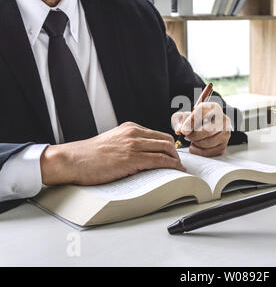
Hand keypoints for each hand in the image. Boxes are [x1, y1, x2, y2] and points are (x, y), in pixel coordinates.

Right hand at [40, 122, 185, 185]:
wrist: (72, 160)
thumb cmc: (88, 156)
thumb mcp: (112, 142)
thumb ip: (127, 144)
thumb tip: (141, 156)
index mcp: (129, 128)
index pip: (157, 134)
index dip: (169, 145)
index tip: (173, 155)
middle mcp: (134, 133)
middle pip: (166, 140)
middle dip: (175, 152)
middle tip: (177, 163)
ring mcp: (134, 145)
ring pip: (166, 148)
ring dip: (176, 160)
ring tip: (179, 170)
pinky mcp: (132, 158)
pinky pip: (160, 160)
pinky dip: (172, 166)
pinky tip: (175, 171)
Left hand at [172, 102, 231, 156]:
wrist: (206, 126)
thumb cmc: (194, 120)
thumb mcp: (185, 116)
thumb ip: (180, 121)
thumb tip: (180, 130)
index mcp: (213, 108)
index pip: (202, 113)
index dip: (191, 123)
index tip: (183, 131)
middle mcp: (223, 119)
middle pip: (207, 131)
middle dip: (193, 136)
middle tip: (187, 136)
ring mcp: (225, 133)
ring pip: (207, 143)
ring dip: (195, 143)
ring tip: (192, 140)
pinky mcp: (223, 145)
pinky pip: (209, 152)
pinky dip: (199, 151)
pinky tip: (196, 145)